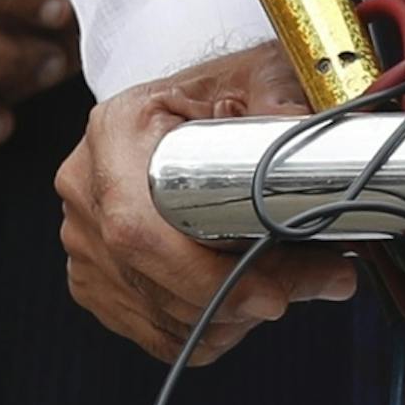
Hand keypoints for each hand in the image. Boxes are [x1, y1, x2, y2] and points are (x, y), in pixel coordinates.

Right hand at [56, 43, 358, 362]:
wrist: (192, 99)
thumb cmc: (225, 84)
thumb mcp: (258, 75)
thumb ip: (278, 100)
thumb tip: (301, 129)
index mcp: (114, 131)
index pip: (139, 231)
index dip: (205, 275)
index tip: (274, 291)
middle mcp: (86, 190)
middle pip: (153, 282)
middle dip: (241, 298)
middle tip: (320, 282)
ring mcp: (84, 242)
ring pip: (159, 315)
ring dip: (234, 317)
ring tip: (300, 284)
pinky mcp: (97, 279)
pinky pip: (154, 330)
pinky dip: (207, 328)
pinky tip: (252, 300)